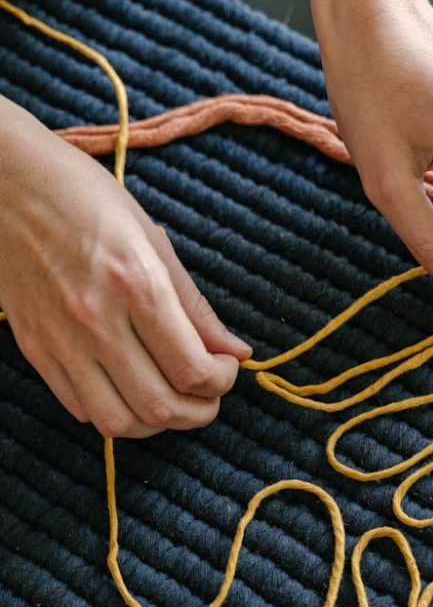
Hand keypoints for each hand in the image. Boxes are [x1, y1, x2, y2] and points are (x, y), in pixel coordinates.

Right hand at [0, 95, 251, 437]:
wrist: (4, 182)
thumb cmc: (83, 198)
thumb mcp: (153, 239)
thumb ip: (195, 305)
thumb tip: (236, 352)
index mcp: (136, 284)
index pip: (192, 369)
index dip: (221, 382)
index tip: (226, 370)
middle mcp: (96, 319)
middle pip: (159, 406)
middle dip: (199, 412)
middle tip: (209, 396)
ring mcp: (60, 340)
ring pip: (118, 422)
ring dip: (156, 424)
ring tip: (173, 401)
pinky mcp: (35, 349)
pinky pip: (80, 408)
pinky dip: (115, 412)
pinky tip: (130, 389)